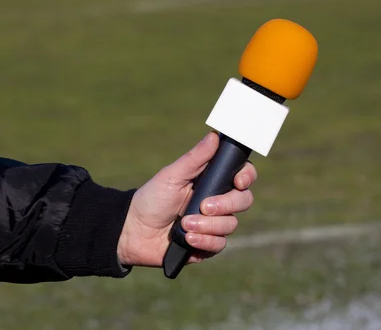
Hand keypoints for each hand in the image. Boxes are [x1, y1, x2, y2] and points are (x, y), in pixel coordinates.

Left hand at [117, 131, 256, 267]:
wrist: (134, 231)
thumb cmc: (152, 198)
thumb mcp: (172, 175)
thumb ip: (195, 158)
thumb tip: (215, 136)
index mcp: (211, 181)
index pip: (242, 176)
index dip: (246, 177)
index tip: (238, 181)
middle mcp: (217, 202)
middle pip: (243, 200)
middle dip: (226, 204)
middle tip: (204, 206)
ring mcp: (213, 224)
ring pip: (231, 225)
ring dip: (208, 225)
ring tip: (185, 224)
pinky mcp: (206, 245)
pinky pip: (219, 245)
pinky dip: (204, 242)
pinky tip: (188, 239)